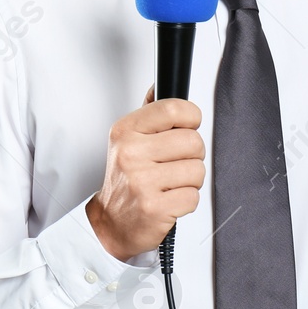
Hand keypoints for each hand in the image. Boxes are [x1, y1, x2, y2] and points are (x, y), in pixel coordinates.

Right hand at [86, 84, 204, 260]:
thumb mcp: (127, 141)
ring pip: (197, 170)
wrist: (110, 222)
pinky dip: (186, 201)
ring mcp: (142, 182)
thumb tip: (159, 86)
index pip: (173, 109)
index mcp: (126, 131)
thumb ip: (148, 114)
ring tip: (170, 183)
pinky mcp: (155, 208)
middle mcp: (131, 154)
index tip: (186, 127)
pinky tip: (169, 200)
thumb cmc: (124, 180)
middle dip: (192, 155)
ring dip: (190, 180)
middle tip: (175, 164)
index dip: (191, 118)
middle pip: (193, 141)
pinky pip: (193, 197)